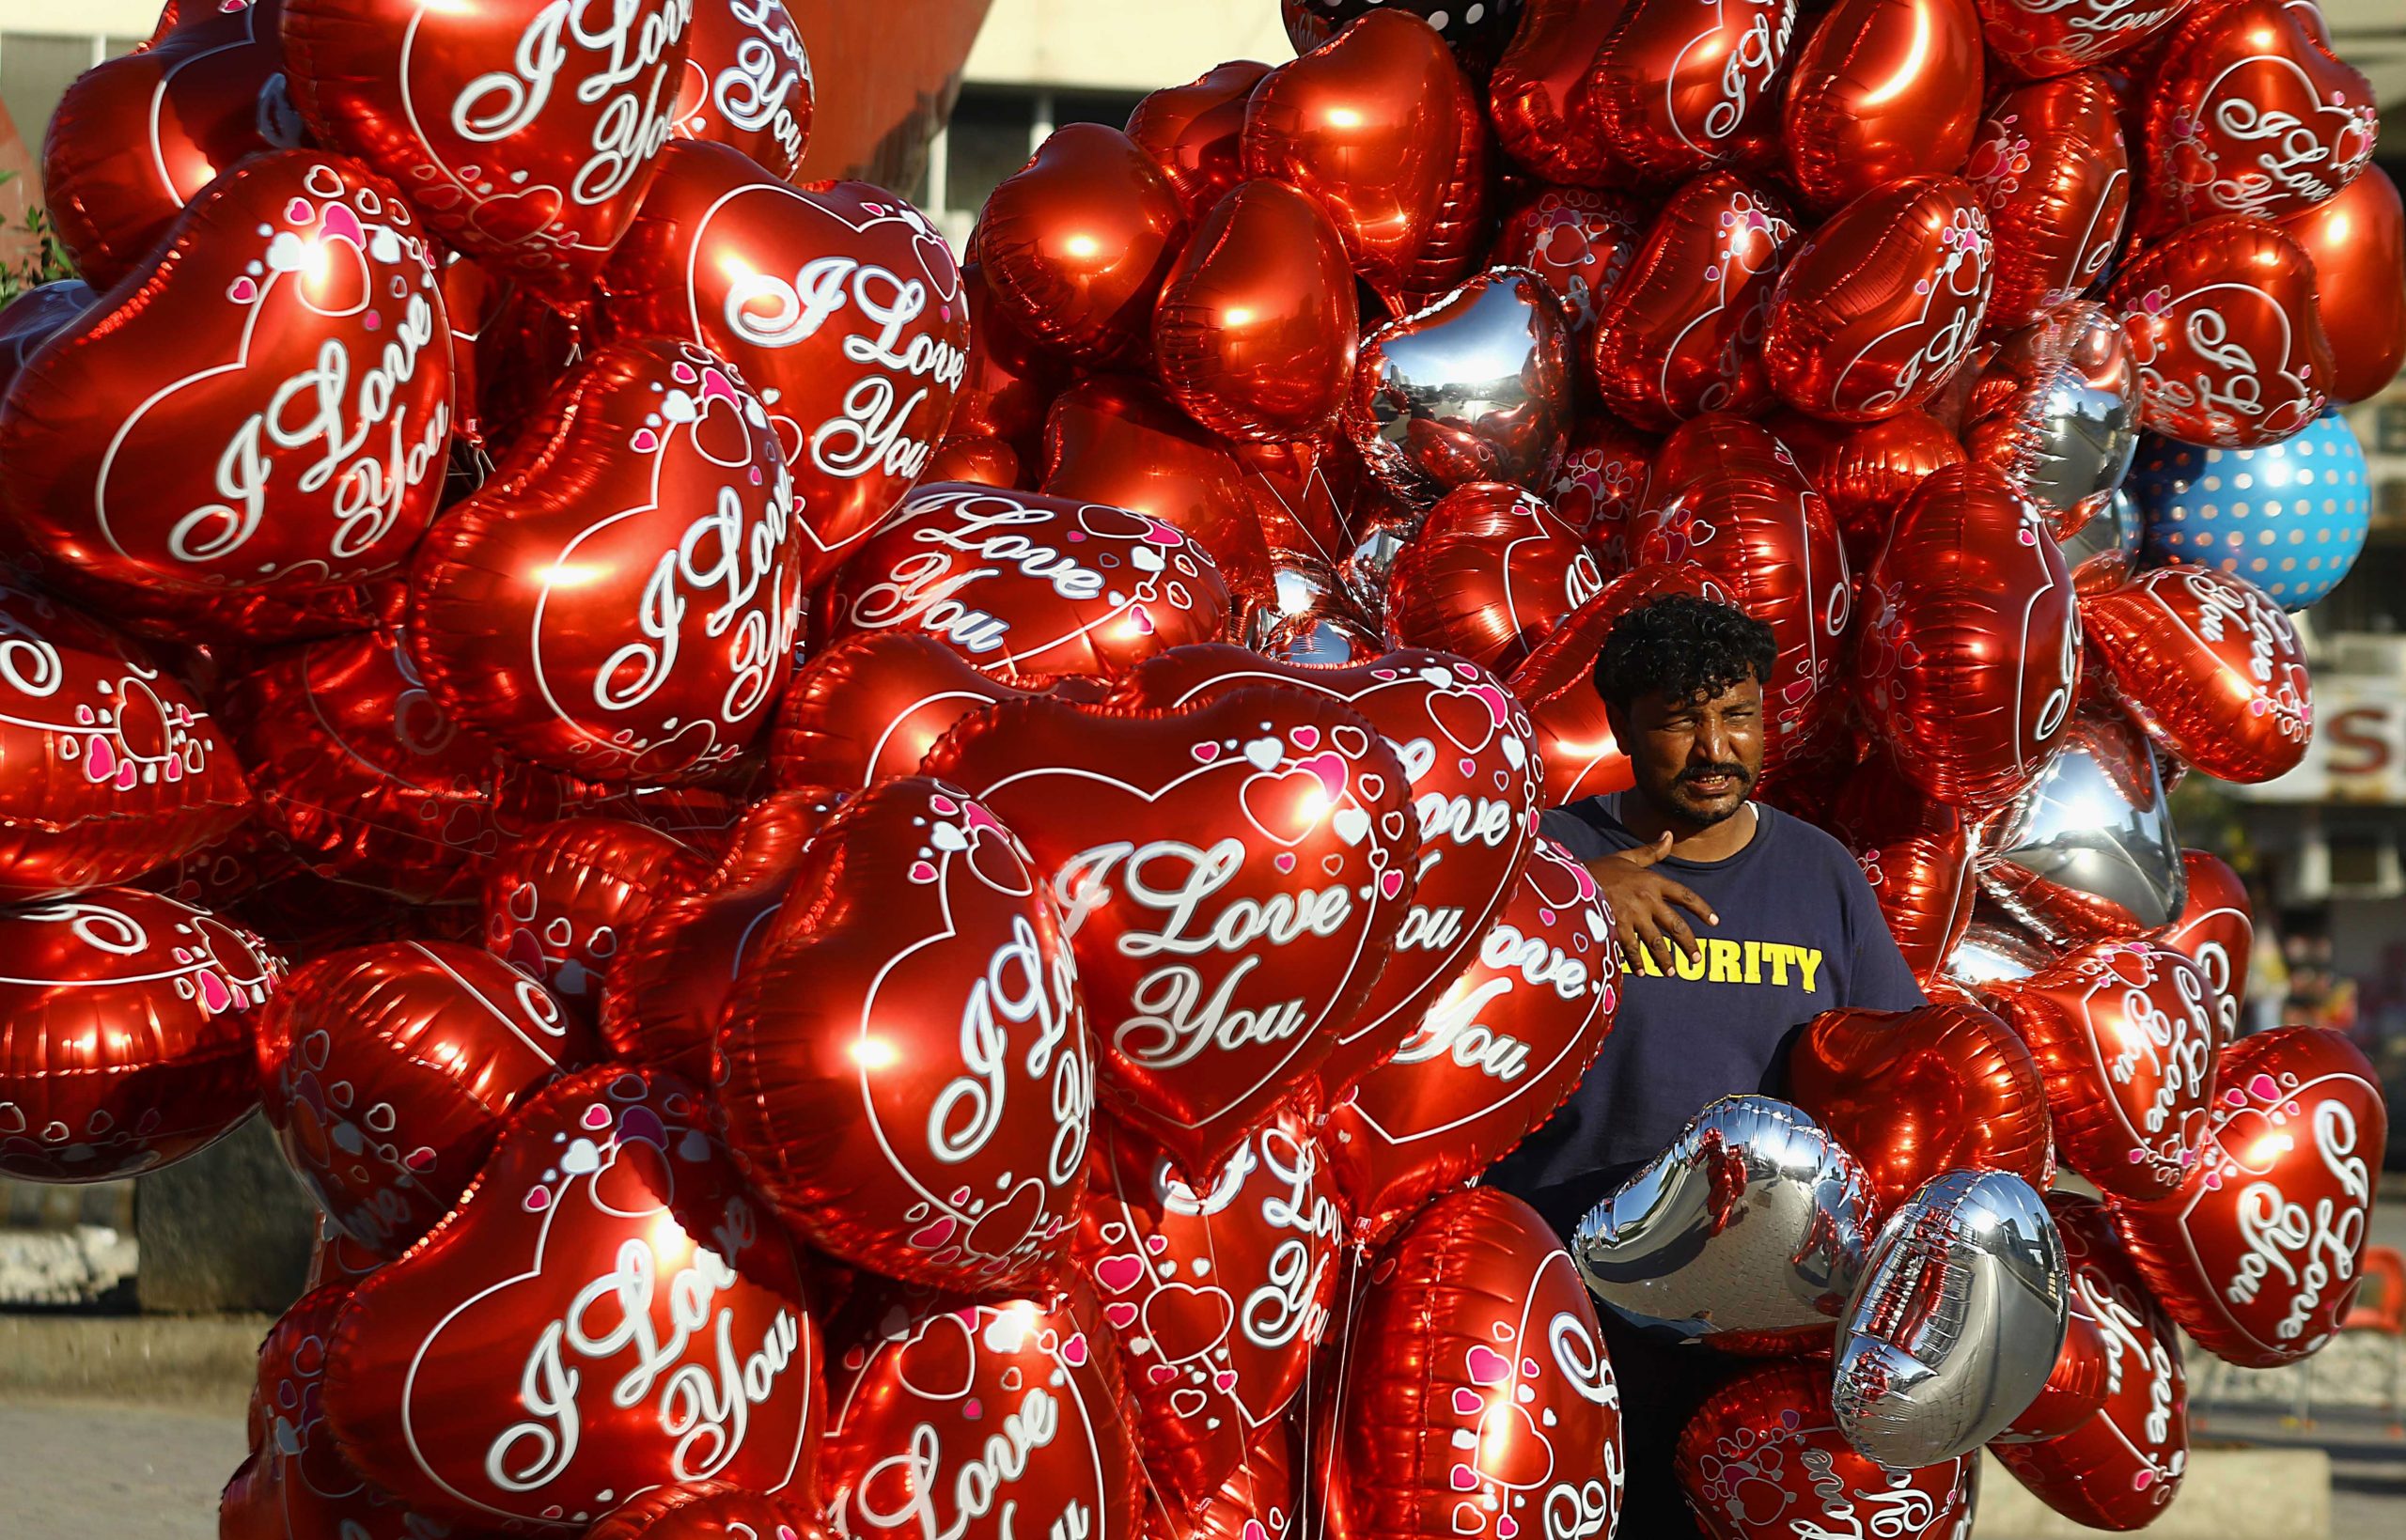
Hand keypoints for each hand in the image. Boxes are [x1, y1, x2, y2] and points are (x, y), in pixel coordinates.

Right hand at [1586, 833, 1716, 973]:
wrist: (1572, 878)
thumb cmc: (1601, 868)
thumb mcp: (1628, 856)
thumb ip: (1652, 851)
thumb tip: (1669, 834)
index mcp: (1652, 881)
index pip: (1686, 896)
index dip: (1702, 909)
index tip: (1715, 922)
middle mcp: (1646, 899)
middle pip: (1675, 925)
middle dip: (1688, 944)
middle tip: (1696, 959)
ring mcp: (1631, 915)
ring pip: (1655, 942)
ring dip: (1665, 959)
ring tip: (1672, 972)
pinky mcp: (1615, 927)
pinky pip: (1631, 949)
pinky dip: (1637, 963)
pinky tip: (1642, 972)